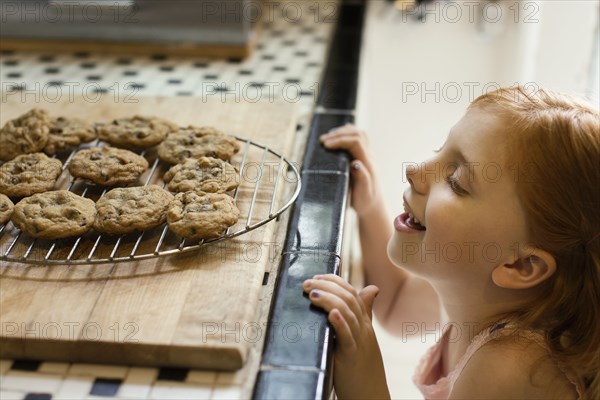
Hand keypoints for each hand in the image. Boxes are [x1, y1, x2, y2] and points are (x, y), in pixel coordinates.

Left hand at [303, 274, 389, 399]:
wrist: (370, 395)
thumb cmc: (363, 366)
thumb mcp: (363, 336)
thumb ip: (364, 313)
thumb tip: (372, 289)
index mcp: (364, 323)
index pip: (352, 292)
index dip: (334, 280)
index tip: (317, 276)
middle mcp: (363, 328)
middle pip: (348, 298)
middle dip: (327, 286)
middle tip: (307, 283)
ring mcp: (359, 341)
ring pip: (347, 312)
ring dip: (328, 299)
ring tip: (312, 293)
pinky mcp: (351, 356)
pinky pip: (347, 336)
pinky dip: (340, 322)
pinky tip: (331, 313)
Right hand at [320, 124, 381, 217]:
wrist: (372, 206)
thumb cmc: (365, 201)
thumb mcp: (363, 193)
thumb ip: (361, 178)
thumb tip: (355, 163)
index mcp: (368, 164)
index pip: (356, 142)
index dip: (340, 140)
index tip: (326, 145)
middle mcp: (369, 157)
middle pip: (357, 135)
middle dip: (339, 134)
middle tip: (323, 140)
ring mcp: (368, 155)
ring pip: (359, 134)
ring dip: (343, 132)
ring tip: (328, 137)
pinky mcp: (364, 156)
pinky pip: (358, 138)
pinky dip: (347, 134)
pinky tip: (338, 136)